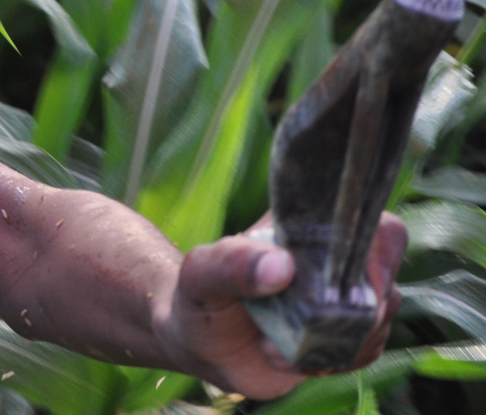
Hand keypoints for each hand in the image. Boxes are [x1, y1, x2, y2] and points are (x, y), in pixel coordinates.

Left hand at [156, 213, 406, 398]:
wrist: (200, 343)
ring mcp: (344, 299)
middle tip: (300, 324)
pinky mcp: (344, 336)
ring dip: (332, 342)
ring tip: (274, 344)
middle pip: (385, 280)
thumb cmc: (198, 296)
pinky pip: (366, 351)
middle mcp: (334, 260)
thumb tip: (281, 265)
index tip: (345, 285)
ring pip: (380, 320)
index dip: (376, 254)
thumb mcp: (201, 275)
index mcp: (307, 229)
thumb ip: (231, 263)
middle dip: (349, 313)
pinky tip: (290, 360)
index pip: (372, 223)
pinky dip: (332, 362)